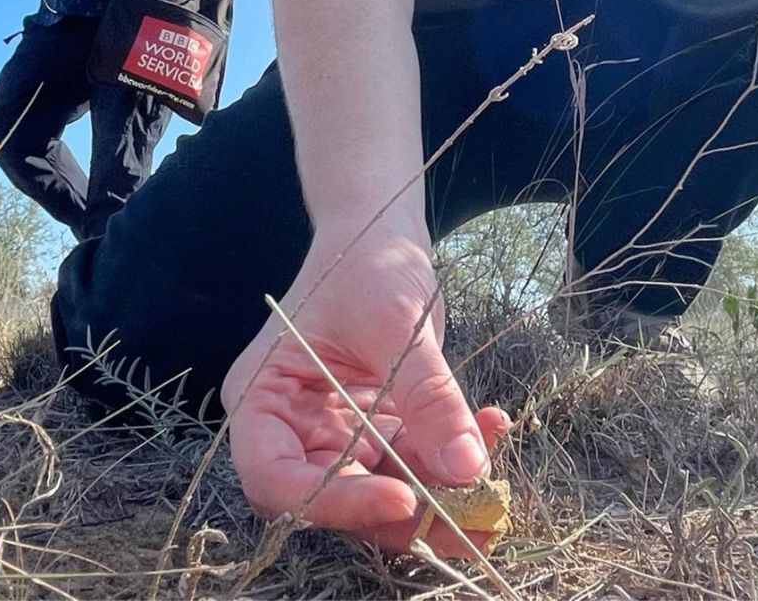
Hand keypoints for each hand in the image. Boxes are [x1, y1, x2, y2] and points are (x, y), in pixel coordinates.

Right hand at [222, 220, 509, 554]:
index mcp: (263, 400)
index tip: (404, 499)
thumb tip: (467, 466)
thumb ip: (428, 396)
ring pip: (382, 488)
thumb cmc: (366, 264)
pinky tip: (492, 431)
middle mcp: (294, 428)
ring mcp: (338, 431)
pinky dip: (453, 456)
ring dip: (439, 498)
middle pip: (335, 497)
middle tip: (469, 524)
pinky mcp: (380, 427)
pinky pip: (415, 460)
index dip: (335, 503)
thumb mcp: (396, 324)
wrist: (383, 233)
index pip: (278, 480)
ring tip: (494, 501)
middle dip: (402, 517)